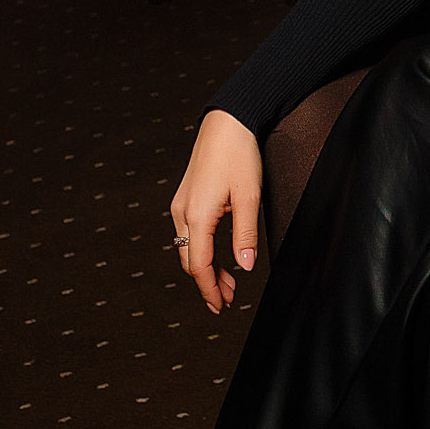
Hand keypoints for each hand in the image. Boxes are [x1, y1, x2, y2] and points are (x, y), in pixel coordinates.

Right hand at [170, 108, 263, 314]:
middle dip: (208, 283)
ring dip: (206, 267)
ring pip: (188, 248)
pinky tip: (218, 253)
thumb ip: (245, 236)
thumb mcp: (249, 198)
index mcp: (196, 216)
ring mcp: (180, 204)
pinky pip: (188, 233)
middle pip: (190, 261)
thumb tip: (244, 267)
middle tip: (228, 298)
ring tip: (228, 280)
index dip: (209, 290)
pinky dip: (201, 250)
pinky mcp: (185, 197)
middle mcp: (182, 212)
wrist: (228, 122)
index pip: (199, 266)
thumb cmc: (239, 155)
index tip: (221, 307)